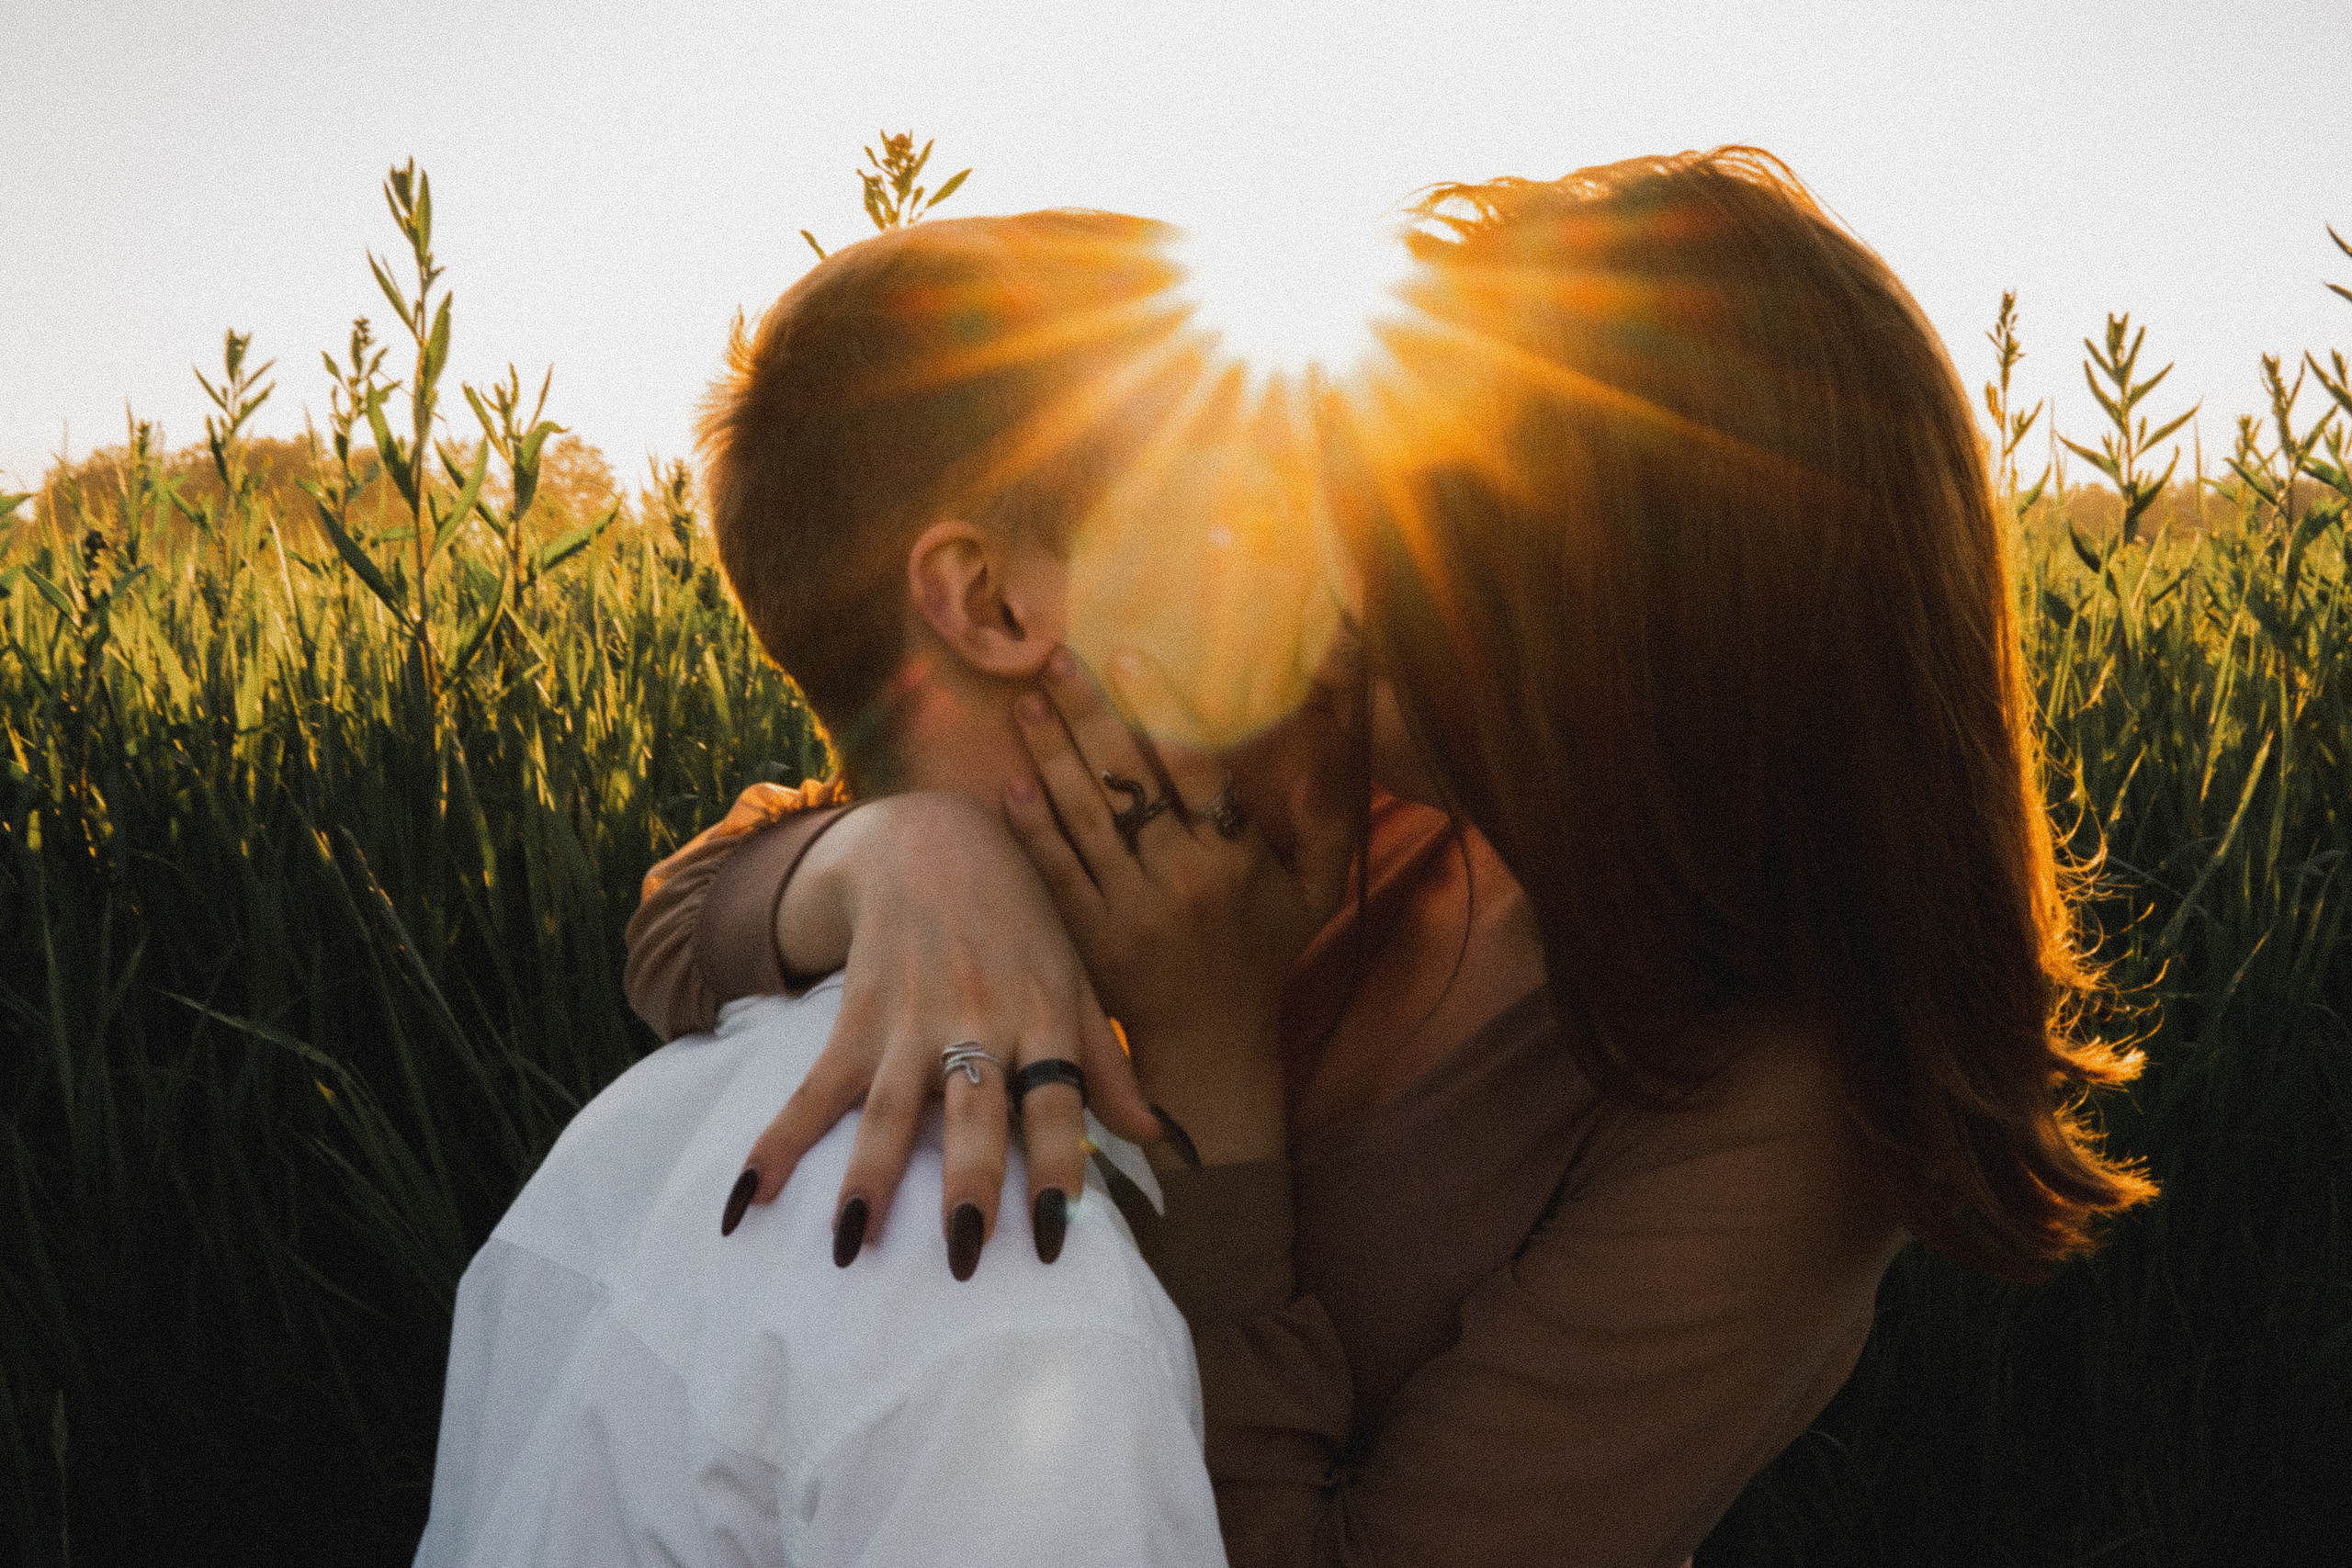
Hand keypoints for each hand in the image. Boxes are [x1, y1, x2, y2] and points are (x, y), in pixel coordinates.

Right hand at [725, 793, 1160, 1274]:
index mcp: (1043, 1016)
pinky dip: (778, 1143)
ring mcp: (911, 1020)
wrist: (932, 842)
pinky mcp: (856, 1018)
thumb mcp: (1075, 982)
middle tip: (963, 1255)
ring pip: (890, 1108)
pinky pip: (815, 1090)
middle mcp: (979, 1020)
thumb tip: (1155, 1138)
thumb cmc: (1020, 926)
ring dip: (869, 1177)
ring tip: (851, 1246)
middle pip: (975, 1110)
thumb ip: (1106, 1066)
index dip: (1059, 1166)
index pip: (1057, 1101)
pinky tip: (749, 1198)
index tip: (1055, 1235)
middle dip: (967, 1182)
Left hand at [1004, 647, 1354, 1164]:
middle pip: (1127, 783)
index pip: (1194, 771)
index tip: (1127, 655)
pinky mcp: (1089, 937)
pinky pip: (1056, 873)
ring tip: (1023, 704)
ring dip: (1049, 757)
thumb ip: (1327, 822)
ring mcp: (1128, 911)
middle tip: (1052, 657)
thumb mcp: (1316, 891)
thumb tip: (1322, 755)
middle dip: (1086, 713)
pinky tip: (1010, 784)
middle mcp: (1180, 881)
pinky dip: (1032, 829)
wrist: (1212, 1041)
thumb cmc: (1265, 951)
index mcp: (1234, 861)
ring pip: (1083, 820)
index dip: (1159, 710)